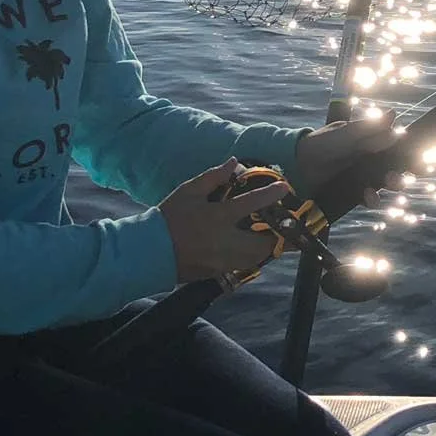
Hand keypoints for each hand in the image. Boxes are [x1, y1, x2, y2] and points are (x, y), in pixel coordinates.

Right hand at [160, 160, 289, 284]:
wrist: (150, 251)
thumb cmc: (169, 218)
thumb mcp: (189, 191)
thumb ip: (213, 177)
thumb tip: (234, 163)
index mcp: (218, 217)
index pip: (251, 203)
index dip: (271, 194)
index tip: (284, 187)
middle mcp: (224, 241)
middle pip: (264, 242)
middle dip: (278, 234)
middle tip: (284, 224)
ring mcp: (223, 261)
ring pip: (257, 257)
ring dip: (267, 247)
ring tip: (270, 236)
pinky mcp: (218, 272)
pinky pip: (244, 265)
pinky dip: (251, 256)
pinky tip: (251, 247)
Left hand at [295, 113, 406, 210]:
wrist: (299, 165)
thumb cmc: (323, 143)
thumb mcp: (347, 133)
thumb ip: (370, 129)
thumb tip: (394, 115)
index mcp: (370, 140)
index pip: (396, 145)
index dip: (410, 152)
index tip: (422, 159)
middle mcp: (370, 158)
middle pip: (395, 166)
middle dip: (403, 170)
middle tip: (405, 173)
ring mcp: (362, 175)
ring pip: (385, 182)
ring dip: (392, 184)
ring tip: (390, 183)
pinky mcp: (354, 191)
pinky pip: (369, 196)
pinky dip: (372, 198)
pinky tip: (369, 198)